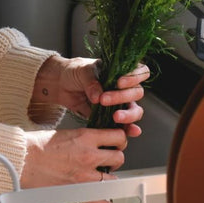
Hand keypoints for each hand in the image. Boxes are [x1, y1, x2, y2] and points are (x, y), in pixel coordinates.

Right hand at [21, 128, 126, 202]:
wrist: (23, 159)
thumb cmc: (38, 145)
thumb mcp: (67, 132)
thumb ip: (84, 138)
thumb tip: (95, 142)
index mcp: (86, 137)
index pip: (118, 136)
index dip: (119, 139)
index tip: (116, 142)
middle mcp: (89, 155)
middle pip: (119, 157)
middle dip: (115, 157)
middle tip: (108, 159)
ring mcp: (85, 175)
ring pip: (112, 178)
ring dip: (109, 177)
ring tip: (103, 176)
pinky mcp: (77, 190)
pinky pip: (98, 201)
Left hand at [32, 56, 150, 135]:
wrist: (63, 85)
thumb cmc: (76, 72)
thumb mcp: (83, 71)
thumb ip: (91, 82)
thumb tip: (98, 97)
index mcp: (122, 70)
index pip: (141, 72)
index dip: (134, 78)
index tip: (119, 83)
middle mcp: (125, 87)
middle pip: (137, 93)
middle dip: (122, 97)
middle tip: (104, 100)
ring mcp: (120, 103)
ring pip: (135, 110)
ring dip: (128, 115)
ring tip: (116, 117)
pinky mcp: (112, 116)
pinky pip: (125, 124)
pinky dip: (129, 128)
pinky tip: (131, 132)